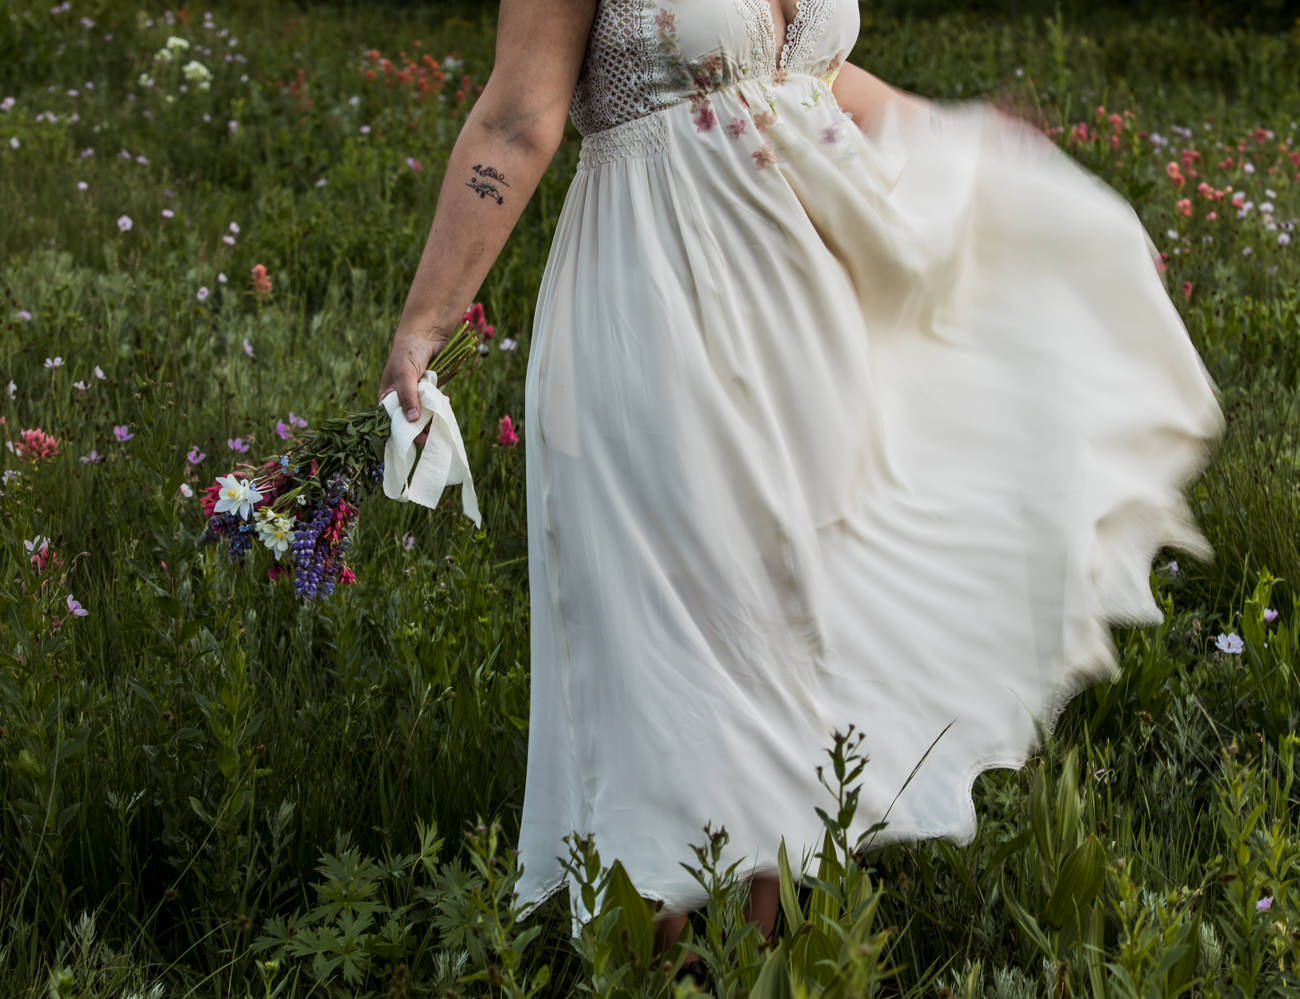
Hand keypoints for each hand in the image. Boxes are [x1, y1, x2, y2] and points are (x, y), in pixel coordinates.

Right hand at [378, 325, 446, 445]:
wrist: (426, 333)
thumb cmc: (408, 352)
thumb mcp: (405, 375)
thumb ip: (408, 396)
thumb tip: (411, 420)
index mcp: (386, 397)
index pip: (392, 422)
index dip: (404, 432)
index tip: (419, 440)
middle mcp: (399, 398)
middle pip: (410, 421)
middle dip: (422, 428)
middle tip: (434, 434)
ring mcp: (415, 394)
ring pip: (424, 414)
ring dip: (432, 417)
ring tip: (441, 419)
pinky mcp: (428, 390)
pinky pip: (433, 404)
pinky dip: (439, 405)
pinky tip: (445, 400)